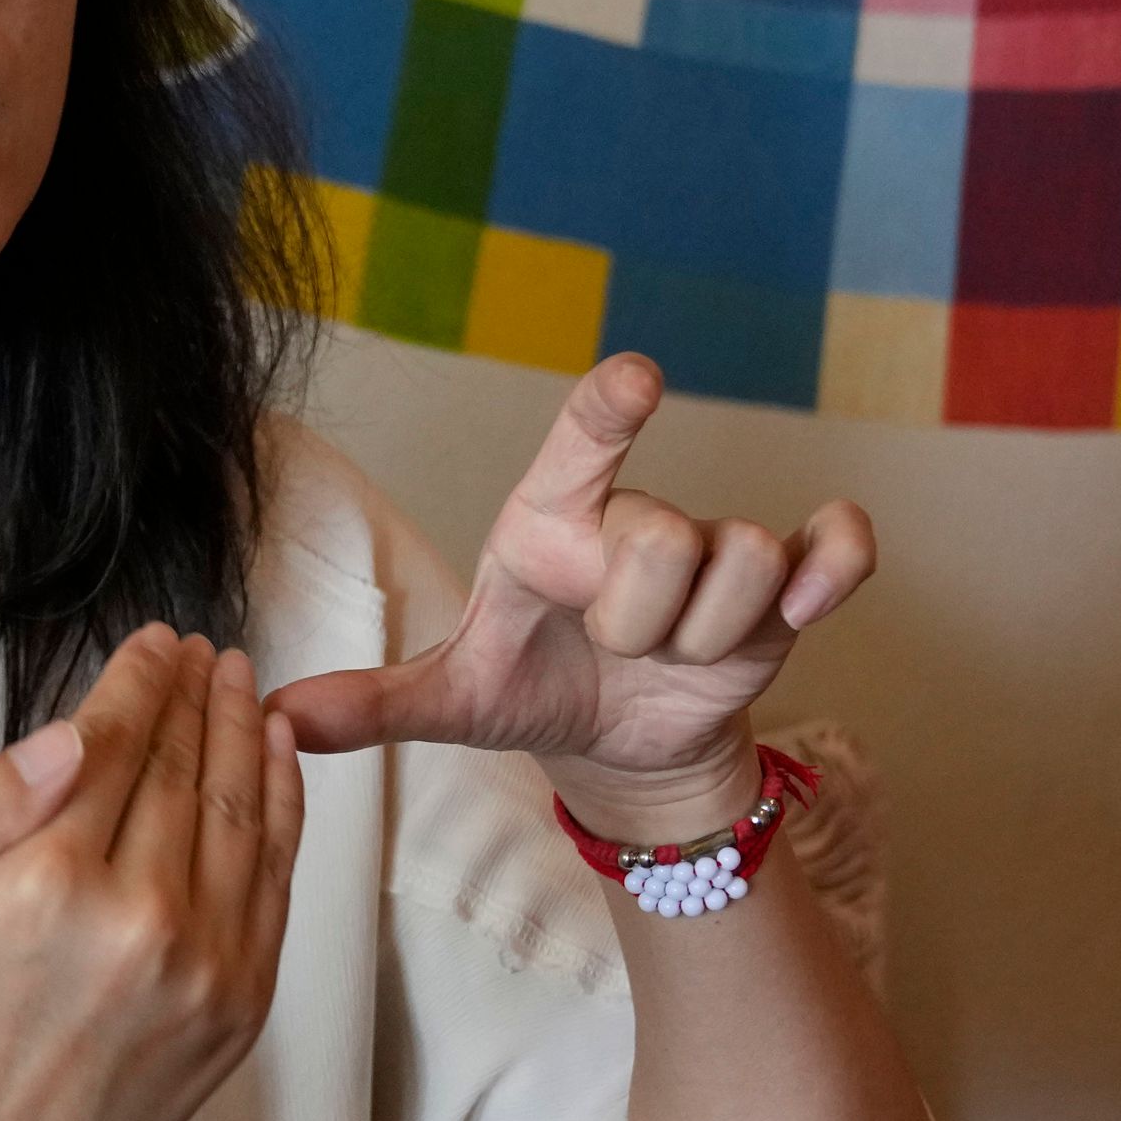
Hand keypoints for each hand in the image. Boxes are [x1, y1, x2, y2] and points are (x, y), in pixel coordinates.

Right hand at [0, 625, 305, 1120]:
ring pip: (244, 816)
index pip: (119, 743)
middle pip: (188, 769)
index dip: (142, 679)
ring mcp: (207, 968)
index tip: (155, 640)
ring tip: (242, 684)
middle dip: (198, 695)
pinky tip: (274, 761)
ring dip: (248, 736)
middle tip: (203, 648)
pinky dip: (283, 811)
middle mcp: (142, 919)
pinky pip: (276, 883)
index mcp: (49, 883)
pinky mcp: (243, 1008)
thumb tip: (67, 736)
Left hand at [265, 353, 873, 837]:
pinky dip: (832, 571)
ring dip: (706, 635)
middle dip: (640, 621)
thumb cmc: (532, 688)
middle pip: (664, 540)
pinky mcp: (786, 582)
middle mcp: (637, 517)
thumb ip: (375, 701)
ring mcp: (718, 546)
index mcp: (551, 522)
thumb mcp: (455, 700)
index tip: (635, 378)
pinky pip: (837, 549)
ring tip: (668, 654)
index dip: (609, 410)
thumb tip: (282, 715)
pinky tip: (797, 610)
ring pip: (742, 559)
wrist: (618, 741)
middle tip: (613, 647)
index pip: (581, 443)